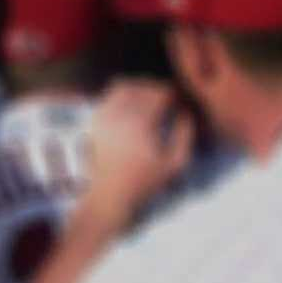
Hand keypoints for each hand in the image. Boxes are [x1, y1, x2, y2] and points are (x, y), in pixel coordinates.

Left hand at [81, 79, 194, 229]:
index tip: (182, 102)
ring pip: (125, 86)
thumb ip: (185, 135)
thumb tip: (186, 113)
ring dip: (141, 87)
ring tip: (152, 98)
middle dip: (159, 89)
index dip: (175, 94)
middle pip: (144, 87)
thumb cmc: (144, 183)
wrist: (108, 196)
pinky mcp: (95, 121)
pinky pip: (110, 96)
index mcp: (141, 123)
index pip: (161, 94)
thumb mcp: (174, 164)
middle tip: (171, 98)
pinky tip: (134, 105)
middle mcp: (120, 115)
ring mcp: (105, 116)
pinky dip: (124, 94)